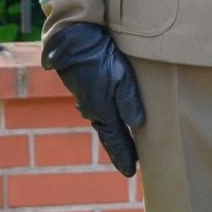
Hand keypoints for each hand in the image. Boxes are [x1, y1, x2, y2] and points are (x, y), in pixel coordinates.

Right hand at [42, 23, 144, 176]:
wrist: (73, 38)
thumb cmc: (99, 56)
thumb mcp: (121, 76)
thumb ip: (129, 101)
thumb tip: (138, 124)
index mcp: (102, 110)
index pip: (116, 140)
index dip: (124, 156)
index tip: (130, 173)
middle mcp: (92, 109)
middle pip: (109, 133)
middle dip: (119, 148)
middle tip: (129, 163)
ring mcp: (86, 99)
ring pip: (104, 120)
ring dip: (114, 132)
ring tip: (124, 143)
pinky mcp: (85, 87)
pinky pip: (99, 108)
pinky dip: (108, 117)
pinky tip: (113, 117)